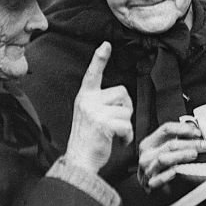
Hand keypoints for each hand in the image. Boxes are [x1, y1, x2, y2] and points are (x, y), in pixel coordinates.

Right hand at [64, 42, 132, 173]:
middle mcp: (87, 101)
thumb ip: (100, 103)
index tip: (106, 45)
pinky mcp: (102, 124)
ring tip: (113, 133)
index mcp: (84, 97)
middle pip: (122, 92)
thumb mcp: (89, 115)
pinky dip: (126, 137)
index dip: (99, 59)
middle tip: (115, 123)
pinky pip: (126, 125)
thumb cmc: (89, 139)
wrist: (79, 161)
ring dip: (126, 124)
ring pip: (126, 110)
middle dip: (125, 108)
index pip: (92, 74)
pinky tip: (117, 141)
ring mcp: (94, 112)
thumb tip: (122, 98)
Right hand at [138, 121, 205, 190]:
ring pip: (163, 159)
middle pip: (169, 145)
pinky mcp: (151, 184)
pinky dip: (167, 174)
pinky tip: (176, 171)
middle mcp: (147, 155)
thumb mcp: (166, 149)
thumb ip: (179, 139)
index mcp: (150, 143)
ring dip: (181, 155)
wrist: (154, 187)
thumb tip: (197, 131)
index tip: (198, 133)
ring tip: (194, 155)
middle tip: (204, 145)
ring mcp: (148, 170)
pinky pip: (158, 178)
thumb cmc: (162, 165)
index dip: (183, 128)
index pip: (166, 129)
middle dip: (190, 144)